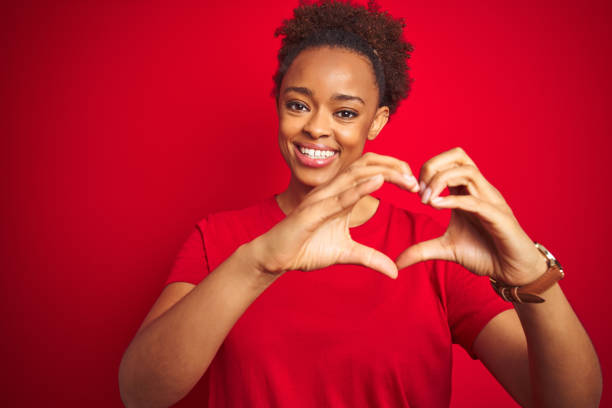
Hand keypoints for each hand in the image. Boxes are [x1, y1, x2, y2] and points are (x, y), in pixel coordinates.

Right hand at [251, 153, 419, 278]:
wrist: (275, 257)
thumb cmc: (306, 248)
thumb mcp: (346, 254)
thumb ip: (370, 258)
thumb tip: (395, 271)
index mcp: (341, 195)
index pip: (370, 171)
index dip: (394, 172)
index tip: (415, 184)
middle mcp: (332, 190)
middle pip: (366, 165)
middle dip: (394, 168)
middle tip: (416, 181)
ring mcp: (321, 198)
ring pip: (355, 175)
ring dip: (383, 174)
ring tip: (405, 179)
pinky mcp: (312, 212)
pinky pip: (338, 197)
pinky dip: (359, 188)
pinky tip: (377, 183)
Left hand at [396, 147, 546, 285]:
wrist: (512, 272)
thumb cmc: (484, 254)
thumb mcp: (445, 249)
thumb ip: (421, 250)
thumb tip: (397, 261)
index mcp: (466, 191)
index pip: (447, 162)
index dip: (427, 170)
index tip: (414, 192)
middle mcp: (479, 190)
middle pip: (458, 155)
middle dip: (433, 166)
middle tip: (419, 191)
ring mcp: (490, 201)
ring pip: (467, 171)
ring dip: (440, 182)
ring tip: (426, 201)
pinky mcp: (499, 217)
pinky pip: (475, 200)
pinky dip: (452, 201)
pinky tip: (435, 207)